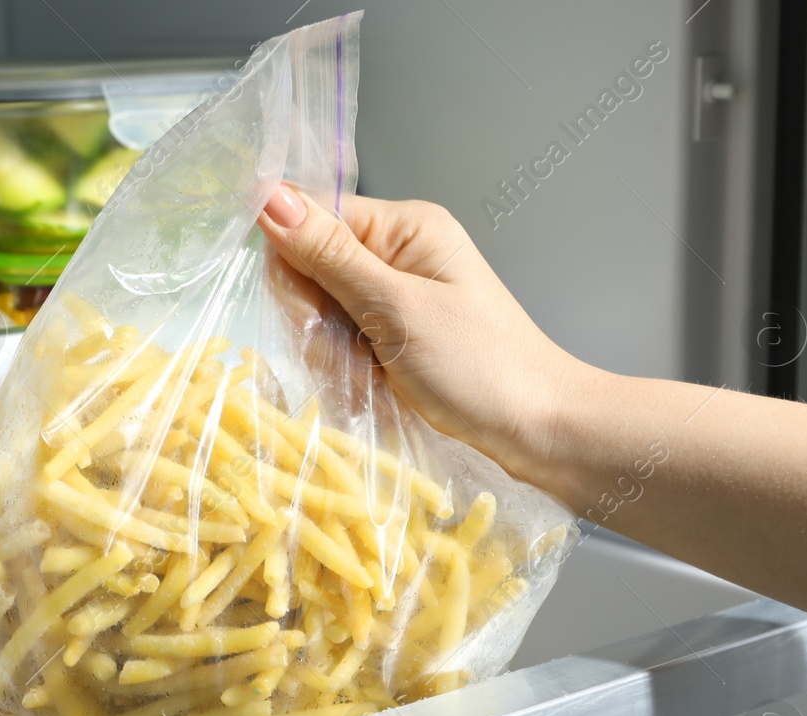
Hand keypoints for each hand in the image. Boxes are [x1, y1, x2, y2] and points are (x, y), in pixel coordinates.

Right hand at [256, 185, 593, 486]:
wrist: (537, 429)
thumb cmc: (481, 367)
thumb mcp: (397, 309)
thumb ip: (329, 255)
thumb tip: (269, 195)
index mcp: (404, 226)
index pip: (311, 219)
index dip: (294, 265)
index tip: (313, 315)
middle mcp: (395, 253)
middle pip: (308, 270)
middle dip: (316, 321)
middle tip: (354, 355)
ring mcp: (392, 298)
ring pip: (318, 316)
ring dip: (332, 354)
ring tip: (373, 378)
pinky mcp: (391, 337)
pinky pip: (339, 345)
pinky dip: (346, 372)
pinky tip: (373, 388)